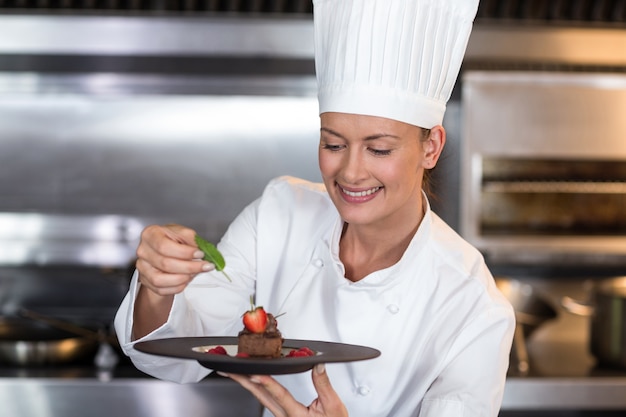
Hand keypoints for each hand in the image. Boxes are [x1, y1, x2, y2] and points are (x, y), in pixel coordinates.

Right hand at [135, 224, 213, 295]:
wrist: (164, 251)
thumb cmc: (172, 240)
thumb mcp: (183, 233)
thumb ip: (192, 239)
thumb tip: (202, 249)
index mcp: (150, 234)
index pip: (164, 246)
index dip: (184, 252)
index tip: (200, 253)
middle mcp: (143, 251)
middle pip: (165, 264)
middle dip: (189, 267)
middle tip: (205, 266)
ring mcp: (142, 268)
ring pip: (160, 280)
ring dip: (182, 278)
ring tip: (195, 273)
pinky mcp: (146, 281)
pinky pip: (162, 290)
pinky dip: (178, 286)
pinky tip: (187, 279)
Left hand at [222, 364, 347, 416]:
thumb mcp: (334, 406)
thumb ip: (323, 385)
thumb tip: (317, 365)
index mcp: (297, 415)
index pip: (280, 395)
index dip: (267, 383)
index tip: (255, 374)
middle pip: (261, 396)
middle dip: (244, 381)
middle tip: (229, 369)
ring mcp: (281, 416)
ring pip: (261, 398)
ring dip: (247, 384)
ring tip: (234, 372)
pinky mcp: (281, 414)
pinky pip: (265, 400)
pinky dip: (257, 387)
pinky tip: (251, 380)